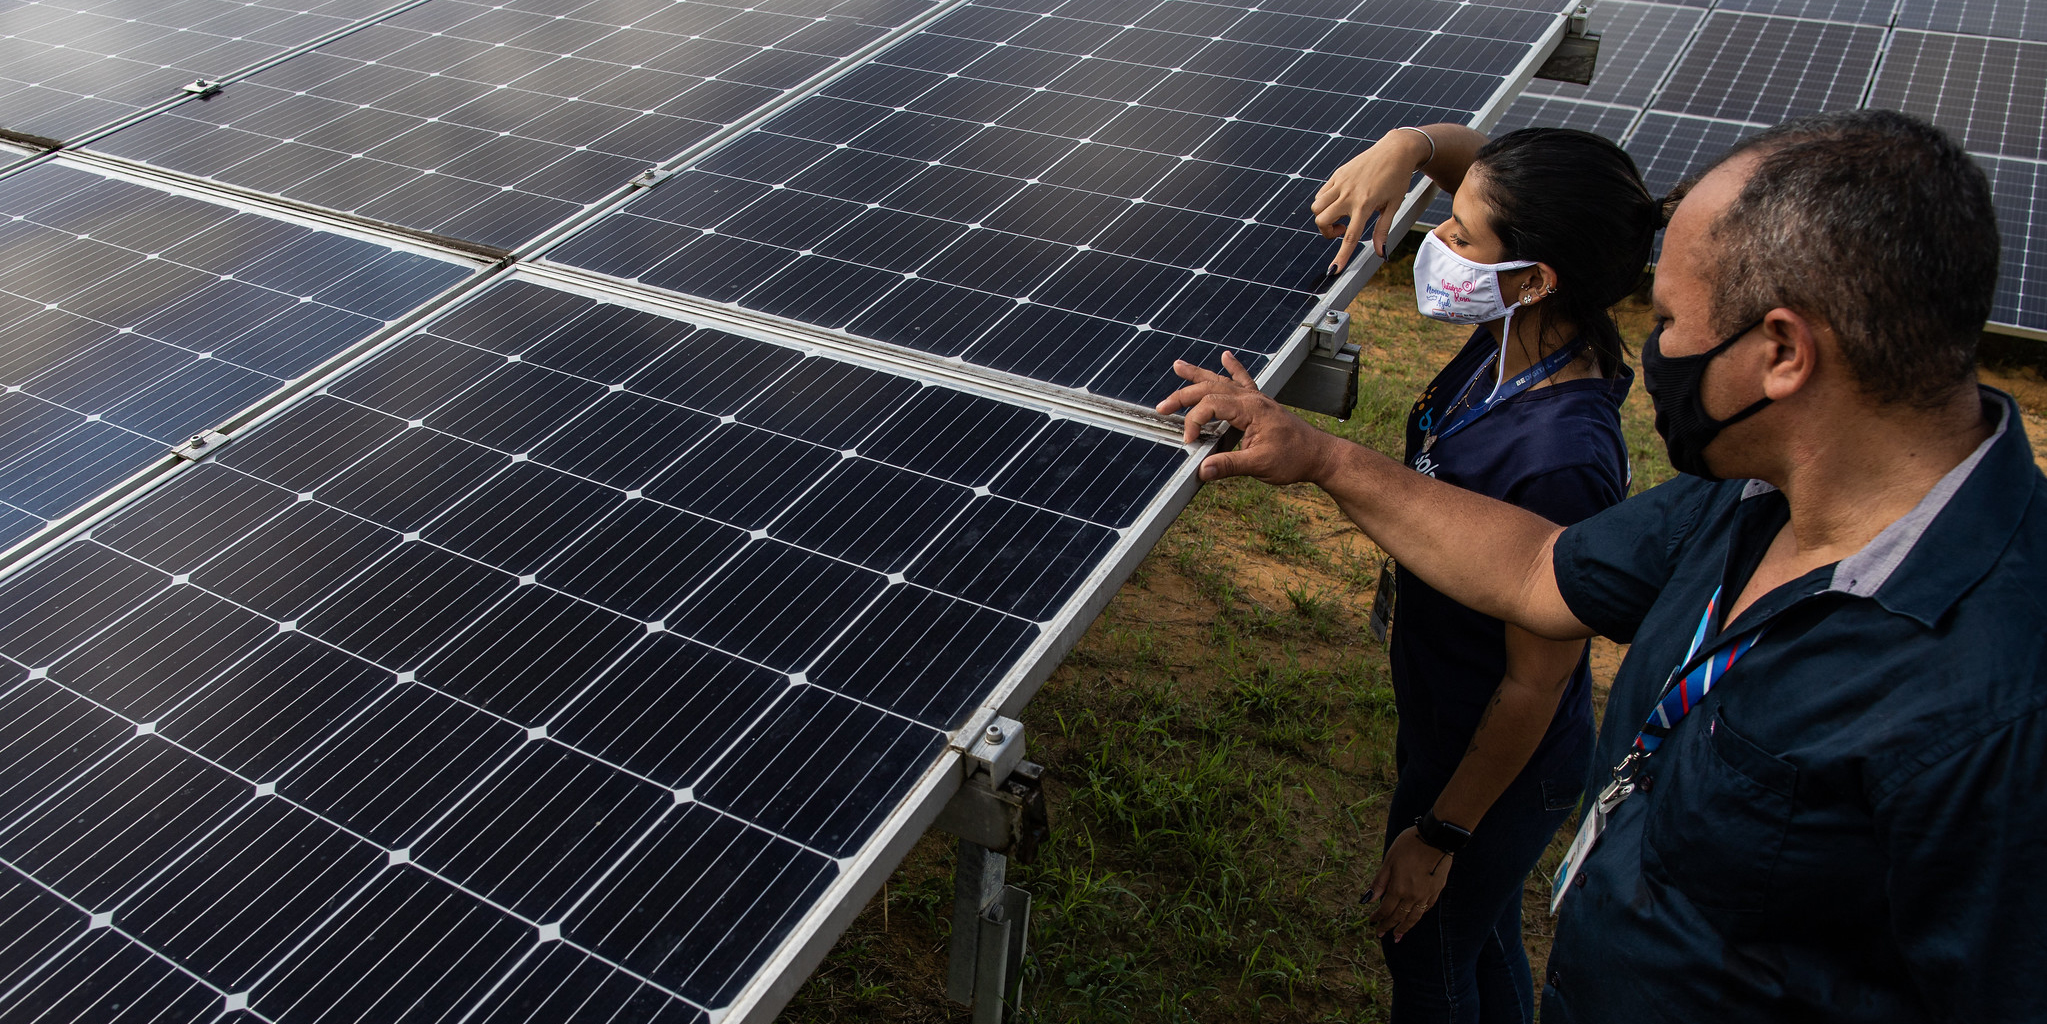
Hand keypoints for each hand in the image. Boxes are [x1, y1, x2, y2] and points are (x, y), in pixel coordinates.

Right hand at [1155, 352, 1335, 484]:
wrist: (1319, 455)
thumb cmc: (1294, 458)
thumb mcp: (1260, 465)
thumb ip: (1230, 466)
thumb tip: (1202, 470)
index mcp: (1251, 409)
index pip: (1212, 406)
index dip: (1195, 422)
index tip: (1189, 443)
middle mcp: (1252, 399)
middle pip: (1211, 389)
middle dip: (1184, 396)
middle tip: (1162, 406)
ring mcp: (1256, 399)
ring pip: (1222, 381)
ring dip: (1199, 374)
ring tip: (1178, 365)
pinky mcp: (1260, 404)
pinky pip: (1244, 380)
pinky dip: (1233, 368)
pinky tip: (1225, 357)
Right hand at [1312, 130, 1431, 272]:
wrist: (1396, 150)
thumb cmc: (1398, 179)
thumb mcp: (1393, 206)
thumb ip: (1383, 230)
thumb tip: (1380, 253)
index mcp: (1364, 205)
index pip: (1350, 237)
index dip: (1342, 256)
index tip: (1334, 270)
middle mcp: (1349, 195)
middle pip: (1322, 221)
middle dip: (1328, 232)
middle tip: (1344, 229)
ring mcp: (1340, 183)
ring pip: (1317, 208)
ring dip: (1324, 217)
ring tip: (1341, 215)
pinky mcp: (1337, 175)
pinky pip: (1321, 194)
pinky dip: (1325, 203)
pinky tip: (1340, 202)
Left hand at [1365, 826, 1452, 940]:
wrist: (1437, 838)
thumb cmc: (1409, 845)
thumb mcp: (1389, 860)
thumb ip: (1379, 882)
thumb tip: (1367, 899)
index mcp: (1399, 888)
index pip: (1386, 909)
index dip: (1378, 918)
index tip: (1372, 922)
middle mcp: (1413, 895)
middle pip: (1399, 916)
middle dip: (1388, 926)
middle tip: (1381, 934)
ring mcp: (1427, 894)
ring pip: (1414, 917)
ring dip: (1405, 928)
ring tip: (1398, 936)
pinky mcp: (1437, 890)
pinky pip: (1427, 908)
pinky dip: (1419, 915)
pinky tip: (1415, 918)